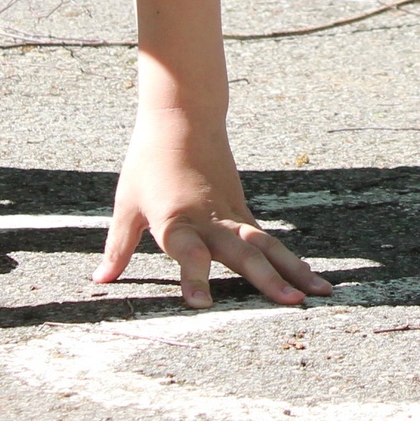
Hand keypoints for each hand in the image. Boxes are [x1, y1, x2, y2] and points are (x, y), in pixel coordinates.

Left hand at [99, 105, 332, 308]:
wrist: (184, 115)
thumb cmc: (149, 161)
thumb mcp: (127, 205)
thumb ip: (118, 247)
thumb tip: (100, 281)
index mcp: (175, 218)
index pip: (186, 252)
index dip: (193, 277)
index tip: (202, 305)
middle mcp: (209, 219)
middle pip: (242, 251)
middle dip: (267, 280)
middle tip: (290, 304)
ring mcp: (232, 214)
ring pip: (267, 246)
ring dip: (293, 271)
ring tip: (319, 295)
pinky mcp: (243, 211)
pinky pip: (269, 241)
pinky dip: (291, 260)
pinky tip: (310, 280)